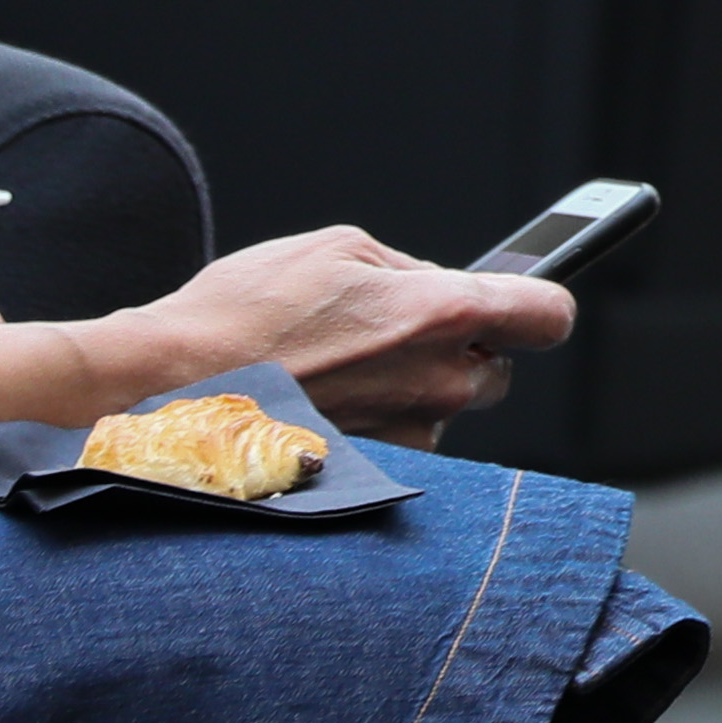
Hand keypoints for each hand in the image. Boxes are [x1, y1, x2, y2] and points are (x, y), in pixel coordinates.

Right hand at [137, 225, 570, 448]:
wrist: (172, 390)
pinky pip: (403, 438)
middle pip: (496, 368)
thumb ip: (409, 270)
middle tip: (396, 329)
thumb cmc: (245, 313)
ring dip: (411, 385)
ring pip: (443, 406)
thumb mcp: (336, 250)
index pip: (549, 314)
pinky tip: (325, 397)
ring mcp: (413, 435)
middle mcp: (440, 383)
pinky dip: (377, 419)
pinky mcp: (381, 472)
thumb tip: (437, 289)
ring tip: (338, 363)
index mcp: (442, 314)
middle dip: (461, 348)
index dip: (536, 304)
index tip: (521, 301)